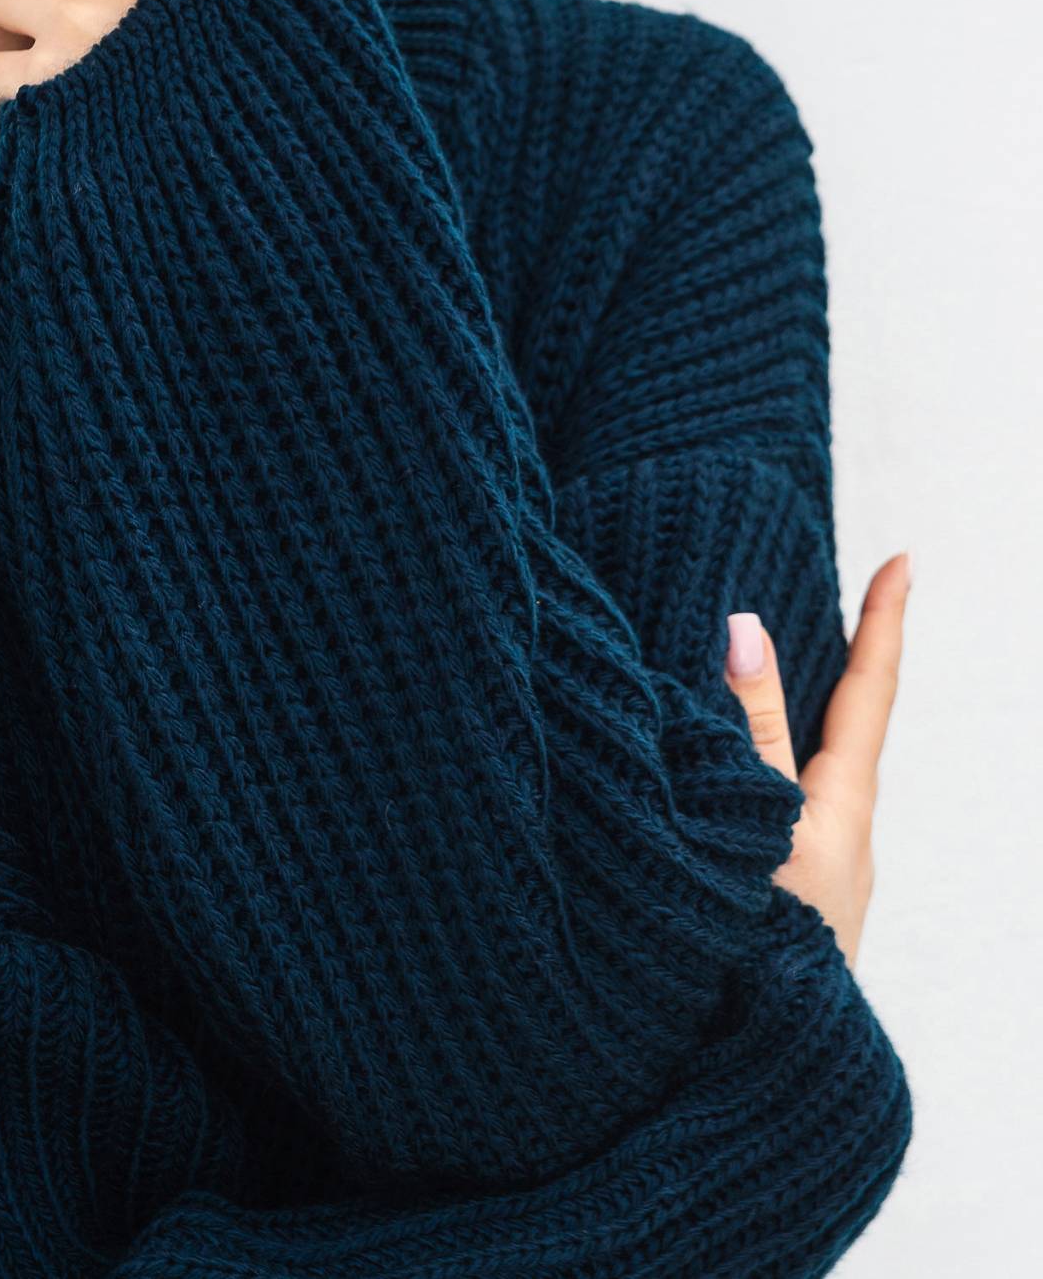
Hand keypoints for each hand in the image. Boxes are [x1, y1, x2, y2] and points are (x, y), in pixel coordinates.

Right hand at [724, 551, 911, 970]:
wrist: (765, 1077)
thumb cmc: (763, 950)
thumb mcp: (753, 826)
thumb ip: (747, 731)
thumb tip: (746, 626)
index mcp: (841, 809)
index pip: (868, 692)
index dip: (882, 622)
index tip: (903, 560)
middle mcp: (842, 837)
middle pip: (847, 729)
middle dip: (847, 664)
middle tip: (850, 600)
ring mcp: (821, 879)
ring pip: (813, 777)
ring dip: (801, 724)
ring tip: (780, 679)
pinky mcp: (793, 910)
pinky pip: (784, 814)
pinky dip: (769, 774)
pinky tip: (735, 783)